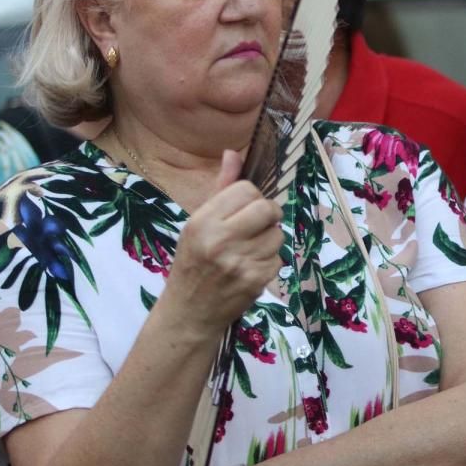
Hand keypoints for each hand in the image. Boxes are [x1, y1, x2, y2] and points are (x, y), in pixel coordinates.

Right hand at [161, 150, 284, 334]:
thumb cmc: (193, 264)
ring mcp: (239, 262)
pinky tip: (249, 268)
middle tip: (257, 225)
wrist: (188, 313)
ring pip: (277, 234)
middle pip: (266, 209)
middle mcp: (219, 240)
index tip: (246, 209)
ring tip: (248, 250)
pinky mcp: (255, 280)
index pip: (246, 190)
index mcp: (202, 221)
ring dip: (269, 240)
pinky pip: (278, 258)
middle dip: (268, 215)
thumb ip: (220, 189)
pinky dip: (269, 262)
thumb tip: (233, 153)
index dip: (252, 197)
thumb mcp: (197, 224)